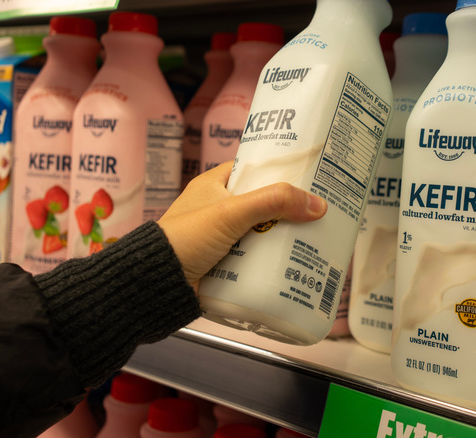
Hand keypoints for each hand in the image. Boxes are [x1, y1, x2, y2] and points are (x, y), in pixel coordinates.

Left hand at [157, 162, 327, 290]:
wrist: (159, 282)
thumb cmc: (185, 238)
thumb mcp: (232, 212)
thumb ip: (273, 202)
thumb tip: (316, 204)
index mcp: (213, 184)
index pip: (252, 169)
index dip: (278, 172)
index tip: (306, 177)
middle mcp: (217, 207)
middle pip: (261, 203)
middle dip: (285, 210)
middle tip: (315, 212)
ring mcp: (220, 235)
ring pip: (260, 231)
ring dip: (280, 237)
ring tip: (311, 238)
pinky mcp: (223, 260)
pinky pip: (253, 256)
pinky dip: (269, 259)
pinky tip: (290, 262)